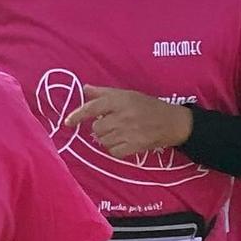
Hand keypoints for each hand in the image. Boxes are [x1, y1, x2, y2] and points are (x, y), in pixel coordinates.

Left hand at [66, 87, 192, 156]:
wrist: (173, 122)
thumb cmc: (148, 106)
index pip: (93, 107)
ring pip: (104, 141)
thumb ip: (104, 93)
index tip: (68, 122)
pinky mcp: (134, 146)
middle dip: (101, 127)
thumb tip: (84, 88)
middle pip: (97, 128)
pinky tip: (124, 143)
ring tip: (120, 133)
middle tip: (113, 124)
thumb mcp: (128, 94)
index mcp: (120, 100)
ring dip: (108, 139)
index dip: (78, 115)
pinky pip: (114, 152)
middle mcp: (123, 116)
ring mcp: (128, 132)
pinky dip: (116, 149)